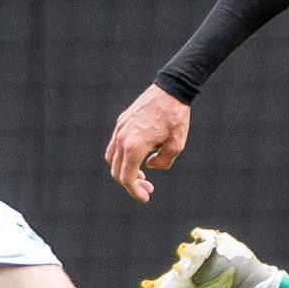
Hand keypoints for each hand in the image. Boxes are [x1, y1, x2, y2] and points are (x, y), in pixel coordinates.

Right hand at [105, 83, 190, 201]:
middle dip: (131, 184)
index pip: (127, 178)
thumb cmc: (176, 118)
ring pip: (112, 158)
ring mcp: (120, 129)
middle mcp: (122, 138)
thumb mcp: (176, 145)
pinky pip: (115, 145)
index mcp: (134, 147)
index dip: (135, 192)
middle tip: (148, 188)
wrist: (171, 90)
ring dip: (124, 170)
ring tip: (142, 173)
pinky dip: (123, 156)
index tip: (146, 197)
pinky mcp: (122, 122)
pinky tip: (139, 156)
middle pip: (117, 171)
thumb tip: (149, 167)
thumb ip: (162, 162)